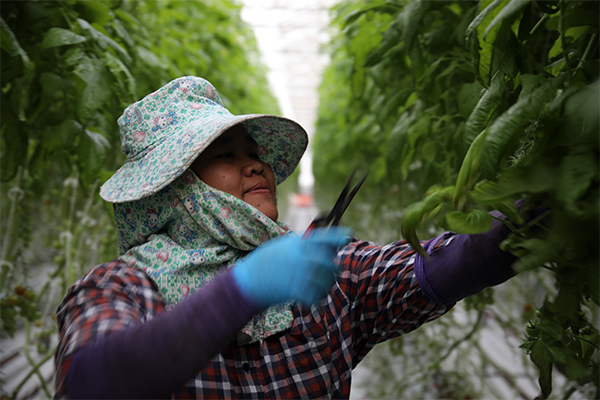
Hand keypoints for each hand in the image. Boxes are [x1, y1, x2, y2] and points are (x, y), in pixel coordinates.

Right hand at [232, 227, 351, 306]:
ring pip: (327, 281)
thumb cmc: (266, 262)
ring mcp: (300, 273)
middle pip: (331, 263)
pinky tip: (314, 298)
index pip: (324, 237)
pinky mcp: (297, 290)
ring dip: (327, 285)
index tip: (347, 236)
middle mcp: (302, 257)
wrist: (249, 280)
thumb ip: (304, 245)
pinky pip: (317, 297)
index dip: (338, 237)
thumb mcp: (285, 245)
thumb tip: (326, 247)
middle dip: (334, 268)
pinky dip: (318, 299)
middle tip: (332, 270)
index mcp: (299, 244)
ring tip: (320, 285)